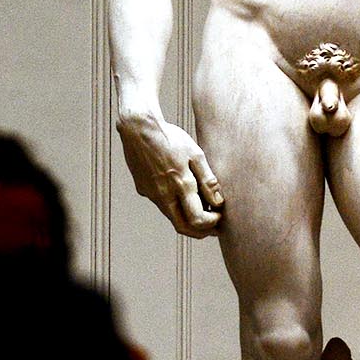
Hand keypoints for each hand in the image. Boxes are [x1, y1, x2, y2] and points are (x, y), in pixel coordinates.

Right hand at [117, 114, 223, 236]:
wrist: (138, 128)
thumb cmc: (170, 138)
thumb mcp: (195, 154)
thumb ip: (207, 180)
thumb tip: (218, 202)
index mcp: (180, 185)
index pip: (197, 220)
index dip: (211, 223)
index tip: (220, 216)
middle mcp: (164, 195)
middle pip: (182, 227)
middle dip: (200, 231)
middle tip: (214, 227)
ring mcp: (152, 194)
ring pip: (171, 216)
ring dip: (188, 219)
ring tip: (203, 209)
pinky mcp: (144, 189)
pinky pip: (162, 204)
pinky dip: (175, 206)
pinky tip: (182, 194)